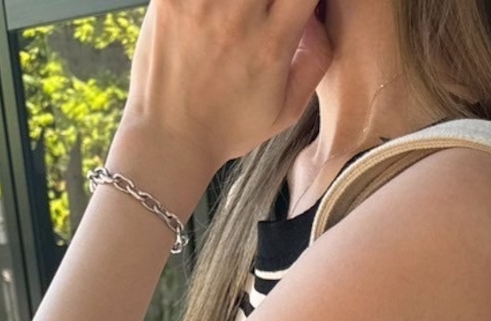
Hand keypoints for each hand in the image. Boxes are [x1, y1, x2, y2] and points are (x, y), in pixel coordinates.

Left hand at [123, 0, 332, 171]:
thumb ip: (316, 60)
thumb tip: (319, 18)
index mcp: (272, 43)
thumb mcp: (288, 110)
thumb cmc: (229, 127)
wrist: (171, 137)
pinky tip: (209, 12)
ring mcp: (201, 2)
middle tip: (264, 13)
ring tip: (235, 15)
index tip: (296, 6)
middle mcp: (238, 17)